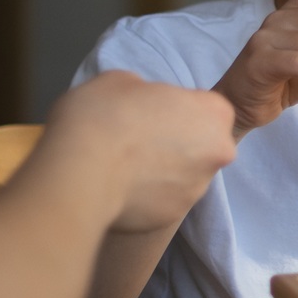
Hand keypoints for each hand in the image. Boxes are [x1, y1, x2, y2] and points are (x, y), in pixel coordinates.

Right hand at [45, 71, 236, 229]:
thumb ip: (146, 93)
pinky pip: (160, 201)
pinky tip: (118, 187)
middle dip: (175, 143)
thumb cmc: (104, 114)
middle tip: (138, 138)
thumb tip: (142, 106)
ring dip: (161, 171)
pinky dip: (145, 196)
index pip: (208, 107)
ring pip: (182, 176)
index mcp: (214, 114)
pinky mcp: (171, 217)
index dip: (178, 107)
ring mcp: (196, 191)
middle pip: (200, 145)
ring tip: (123, 166)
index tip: (153, 111)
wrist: (81, 169)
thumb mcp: (122, 80)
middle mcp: (217, 155)